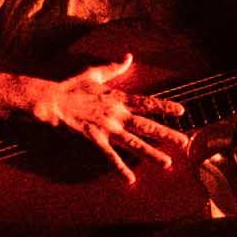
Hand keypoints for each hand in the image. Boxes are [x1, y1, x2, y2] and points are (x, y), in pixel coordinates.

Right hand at [38, 70, 195, 179]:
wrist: (51, 100)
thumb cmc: (71, 86)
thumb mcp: (95, 73)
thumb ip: (115, 68)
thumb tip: (128, 57)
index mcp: (119, 98)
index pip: (147, 103)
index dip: (165, 107)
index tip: (182, 111)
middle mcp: (117, 114)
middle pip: (147, 126)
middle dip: (167, 134)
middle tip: (185, 142)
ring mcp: (107, 128)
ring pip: (134, 143)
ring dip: (151, 154)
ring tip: (168, 163)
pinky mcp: (94, 138)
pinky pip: (110, 156)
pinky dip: (121, 168)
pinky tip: (131, 179)